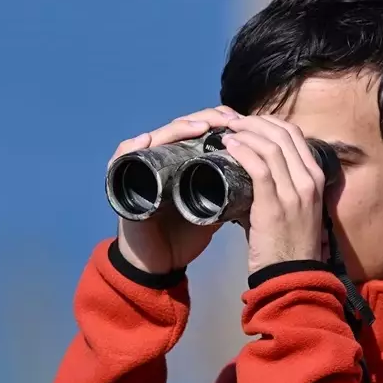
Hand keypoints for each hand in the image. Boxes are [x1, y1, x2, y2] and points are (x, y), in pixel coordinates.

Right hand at [113, 106, 239, 274]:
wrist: (159, 262)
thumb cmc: (183, 234)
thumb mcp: (213, 208)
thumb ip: (230, 193)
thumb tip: (260, 179)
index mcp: (183, 162)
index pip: (198, 130)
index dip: (219, 122)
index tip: (243, 122)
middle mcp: (161, 159)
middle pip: (180, 127)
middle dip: (205, 120)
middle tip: (228, 119)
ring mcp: (141, 168)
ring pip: (157, 136)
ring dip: (177, 129)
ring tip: (200, 127)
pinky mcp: (122, 182)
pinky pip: (123, 156)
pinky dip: (132, 146)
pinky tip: (148, 139)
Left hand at [220, 116, 326, 274]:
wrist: (293, 276)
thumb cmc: (288, 244)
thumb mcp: (293, 207)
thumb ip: (279, 185)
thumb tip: (250, 167)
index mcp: (316, 178)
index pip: (295, 135)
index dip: (269, 123)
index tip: (248, 123)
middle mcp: (310, 180)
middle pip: (283, 134)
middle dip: (255, 122)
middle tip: (233, 122)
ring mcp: (295, 192)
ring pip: (271, 146)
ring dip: (245, 133)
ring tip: (227, 131)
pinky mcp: (275, 204)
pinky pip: (259, 167)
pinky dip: (242, 151)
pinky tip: (229, 147)